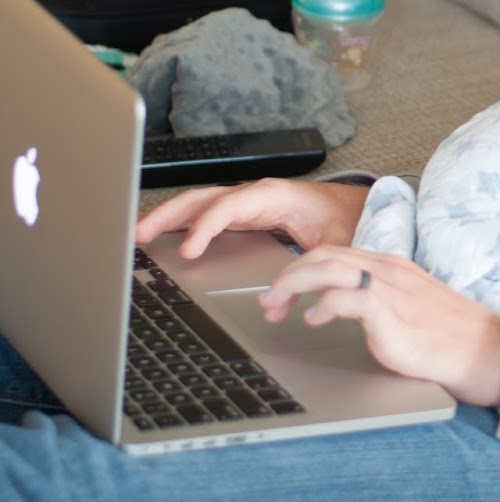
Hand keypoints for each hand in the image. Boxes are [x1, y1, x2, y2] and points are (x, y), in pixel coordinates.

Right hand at [135, 178, 369, 259]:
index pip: (230, 206)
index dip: (207, 227)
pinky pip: (210, 216)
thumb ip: (308, 274)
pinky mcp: (247, 214)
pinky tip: (168, 239)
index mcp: (274, 196)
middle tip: (140, 235)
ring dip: (170, 218)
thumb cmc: (346, 221)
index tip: (191, 250)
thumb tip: (275, 306)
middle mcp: (256, 195)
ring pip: (201, 205)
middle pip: (204, 199)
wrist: (357, 210)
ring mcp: (249, 203)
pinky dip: (185, 224)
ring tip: (140, 236)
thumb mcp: (333, 247)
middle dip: (169, 214)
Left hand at [259, 245, 499, 406]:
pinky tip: (312, 320)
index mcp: (392, 266)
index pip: (335, 252)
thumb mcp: (411, 308)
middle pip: (323, 255)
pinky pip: (347, 297)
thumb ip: (381, 300)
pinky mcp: (392, 313)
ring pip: (328, 268)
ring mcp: (391, 288)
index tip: (281, 292)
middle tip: (268, 302)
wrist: (486, 352)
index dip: (300, 268)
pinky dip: (322, 305)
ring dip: (293, 285)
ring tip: (276, 307)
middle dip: (286, 275)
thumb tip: (345, 308)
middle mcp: (389, 270)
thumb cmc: (451, 336)